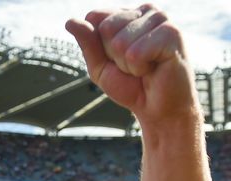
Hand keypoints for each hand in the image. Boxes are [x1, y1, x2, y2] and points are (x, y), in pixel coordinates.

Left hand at [66, 4, 197, 123]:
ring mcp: (160, 19)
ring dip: (128, 64)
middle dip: (114, 55)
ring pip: (120, 42)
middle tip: (134, 65)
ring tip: (144, 68)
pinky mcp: (172, 33)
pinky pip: (135, 53)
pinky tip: (154, 69)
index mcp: (127, 14)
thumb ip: (87, 43)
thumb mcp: (99, 66)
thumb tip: (70, 21)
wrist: (157, 108)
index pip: (95, 17)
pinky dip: (139, 68)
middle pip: (106, 27)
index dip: (100, 46)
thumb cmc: (131, 85)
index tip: (117, 58)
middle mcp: (145, 11)